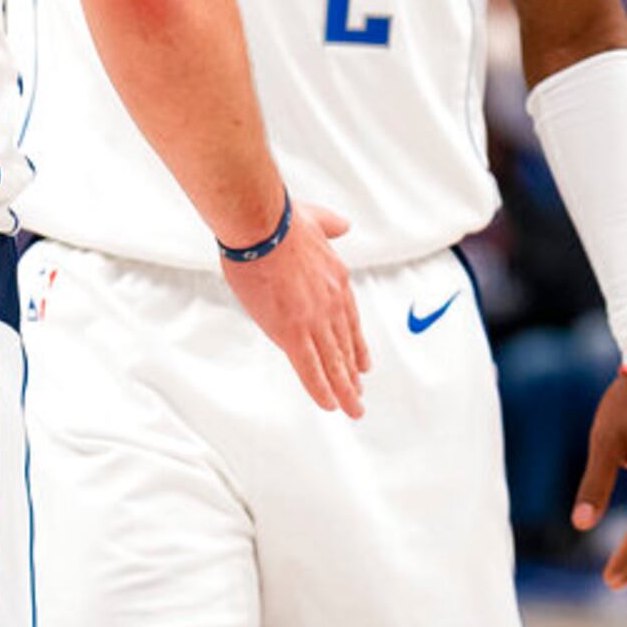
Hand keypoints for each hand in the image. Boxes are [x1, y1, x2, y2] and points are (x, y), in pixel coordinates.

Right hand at [219, 201, 368, 418]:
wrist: (263, 226)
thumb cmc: (280, 220)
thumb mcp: (316, 219)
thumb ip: (331, 225)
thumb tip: (343, 224)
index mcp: (336, 280)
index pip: (350, 321)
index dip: (357, 345)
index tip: (363, 363)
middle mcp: (331, 304)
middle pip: (345, 347)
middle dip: (352, 374)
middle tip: (358, 393)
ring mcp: (313, 320)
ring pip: (333, 363)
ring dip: (344, 389)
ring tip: (352, 407)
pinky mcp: (291, 332)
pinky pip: (310, 368)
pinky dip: (321, 389)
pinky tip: (330, 404)